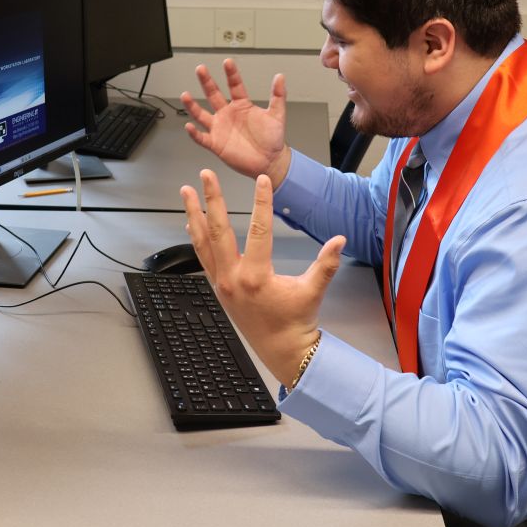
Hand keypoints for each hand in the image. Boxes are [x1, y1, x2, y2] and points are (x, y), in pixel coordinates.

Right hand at [180, 59, 290, 185]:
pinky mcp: (216, 144)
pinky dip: (194, 133)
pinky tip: (189, 126)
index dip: (231, 74)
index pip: (234, 85)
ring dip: (193, 106)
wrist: (269, 162)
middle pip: (213, 94)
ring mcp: (220, 128)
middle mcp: (227, 114)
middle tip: (200, 69)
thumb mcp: (277, 115)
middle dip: (207, 82)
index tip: (228, 62)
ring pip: (202, 114)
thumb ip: (278, 95)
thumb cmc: (272, 139)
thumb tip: (280, 77)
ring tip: (185, 95)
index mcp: (241, 105)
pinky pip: (202, 138)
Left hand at [180, 169, 345, 386]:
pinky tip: (191, 222)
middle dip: (212, 200)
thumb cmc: (296, 322)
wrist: (281, 350)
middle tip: (206, 177)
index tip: (261, 181)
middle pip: (218, 231)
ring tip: (187, 192)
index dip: (261, 202)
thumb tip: (339, 239)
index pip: (258, 230)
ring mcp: (222, 284)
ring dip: (194, 215)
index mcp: (256, 277)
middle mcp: (233, 279)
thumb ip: (326, 264)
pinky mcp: (218, 288)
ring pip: (202, 243)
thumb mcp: (313, 291)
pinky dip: (195, 237)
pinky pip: (202, 257)